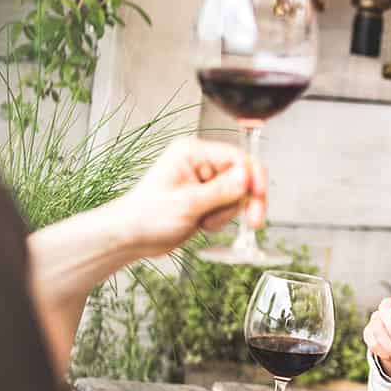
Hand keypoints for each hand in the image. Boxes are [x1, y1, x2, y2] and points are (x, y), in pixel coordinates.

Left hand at [110, 137, 266, 259]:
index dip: (252, 177)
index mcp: (193, 152)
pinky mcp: (207, 199)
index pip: (237, 157)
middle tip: (253, 221)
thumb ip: (220, 190)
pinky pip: (229, 207)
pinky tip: (203, 224)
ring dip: (228, 214)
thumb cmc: (146, 215)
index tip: (259, 197)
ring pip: (238, 195)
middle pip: (243, 177)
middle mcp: (201, 163)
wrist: (131, 237)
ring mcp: (205, 182)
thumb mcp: (187, 203)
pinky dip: (222, 220)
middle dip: (243, 201)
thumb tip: (246, 177)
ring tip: (205, 222)